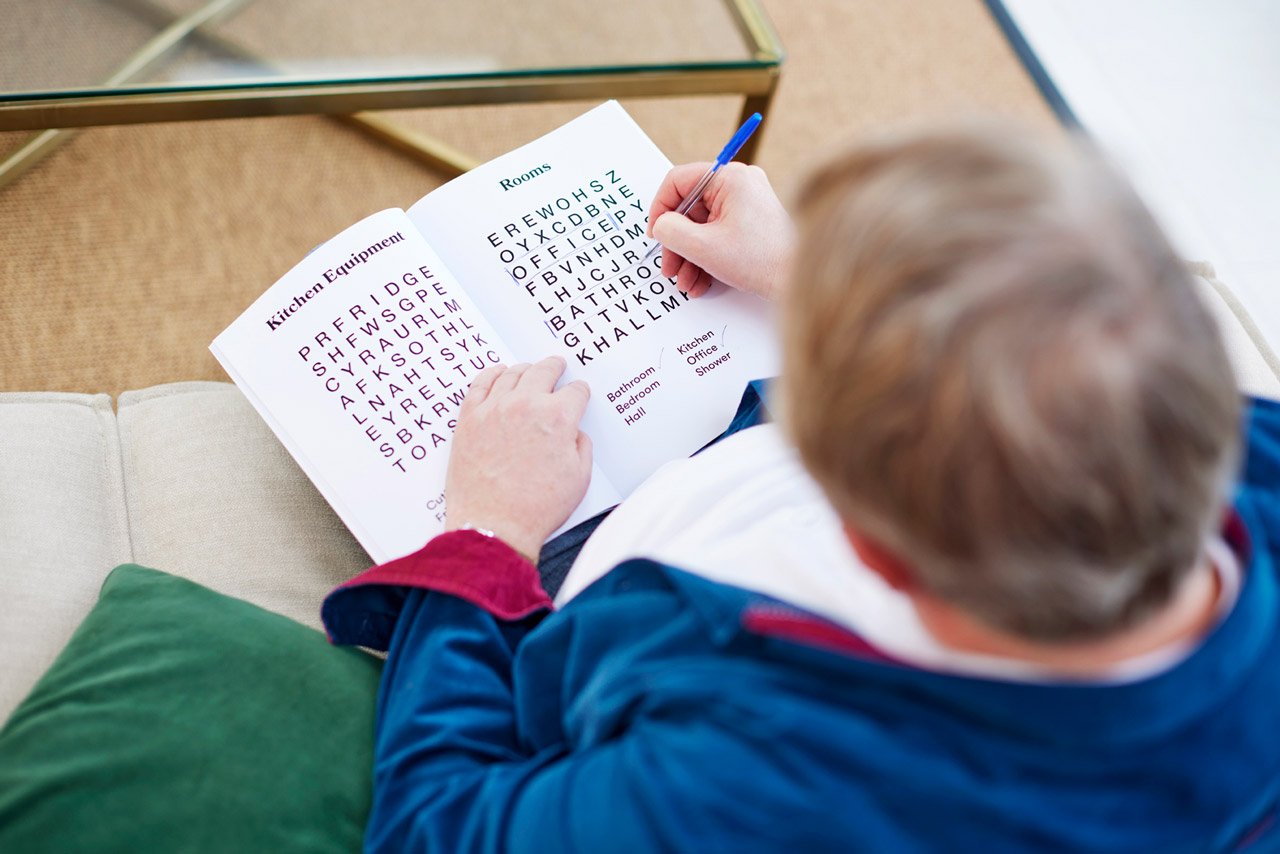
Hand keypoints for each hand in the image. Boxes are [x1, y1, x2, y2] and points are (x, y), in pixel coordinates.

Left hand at [444, 357, 592, 560]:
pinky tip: (498, 373)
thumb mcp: (579, 478)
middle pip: (544, 372)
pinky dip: (492, 374)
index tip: (578, 394)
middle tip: (557, 365)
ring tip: (529, 369)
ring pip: (512, 374)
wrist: (495, 525)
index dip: (579, 393)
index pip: (575, 392)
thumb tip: (573, 433)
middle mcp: (526, 405)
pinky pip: (480, 384)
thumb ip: (580, 447)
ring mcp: (494, 409)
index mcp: (558, 418)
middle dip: (554, 367)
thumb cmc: (536, 507)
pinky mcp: (469, 419)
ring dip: (525, 369)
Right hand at [648, 161, 793, 300]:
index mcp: (730, 177)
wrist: (799, 280)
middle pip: (690, 208)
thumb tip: (661, 225)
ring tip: (686, 281)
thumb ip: (672, 231)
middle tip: (670, 266)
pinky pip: (717, 234)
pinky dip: (706, 256)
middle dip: (677, 242)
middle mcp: (740, 184)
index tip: (656, 234)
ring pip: (702, 225)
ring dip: (689, 255)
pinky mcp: (751, 222)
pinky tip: (700, 281)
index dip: (660, 208)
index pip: (678, 180)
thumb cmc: (762, 261)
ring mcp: (746, 203)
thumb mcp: (704, 247)